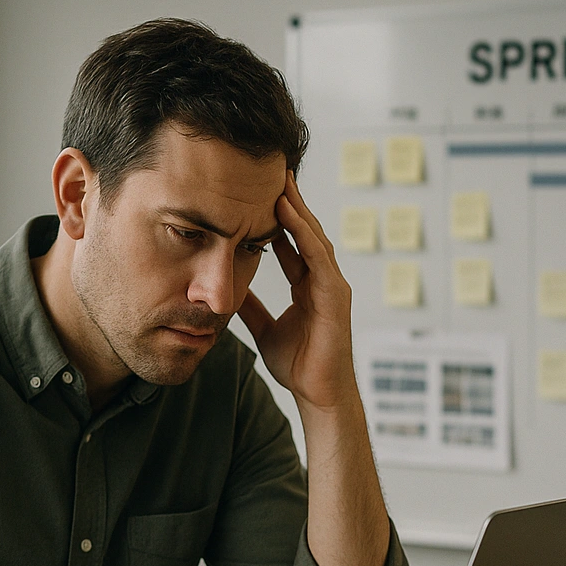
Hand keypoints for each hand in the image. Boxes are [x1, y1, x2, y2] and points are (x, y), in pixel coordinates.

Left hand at [236, 171, 358, 410]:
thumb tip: (229, 288)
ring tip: (280, 180)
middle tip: (272, 170)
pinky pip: (319, 256)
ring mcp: (332, 286)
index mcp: (308, 285)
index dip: (276, 217)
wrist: (318, 395)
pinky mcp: (336, 296)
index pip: (292, 242)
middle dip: (290, 201)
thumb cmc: (299, 365)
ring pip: (314, 237)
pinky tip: (288, 211)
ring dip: (297, 207)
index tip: (256, 192)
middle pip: (305, 231)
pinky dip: (304, 232)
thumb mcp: (264, 327)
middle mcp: (322, 280)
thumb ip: (251, 305)